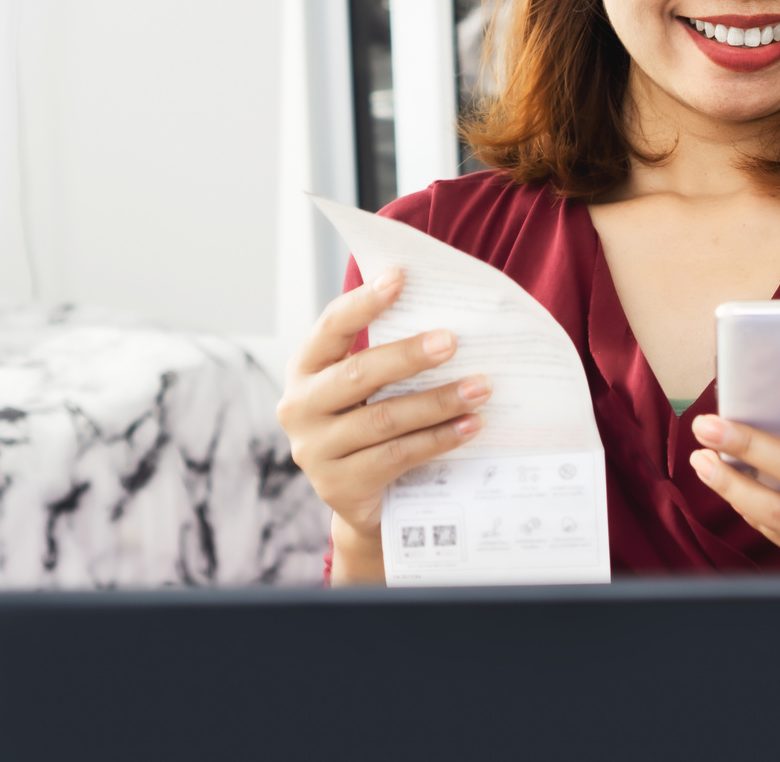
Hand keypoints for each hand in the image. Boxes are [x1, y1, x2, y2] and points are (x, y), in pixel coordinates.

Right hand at [276, 267, 491, 582]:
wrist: (365, 502)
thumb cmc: (374, 423)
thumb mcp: (370, 387)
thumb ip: (390, 356)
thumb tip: (448, 316)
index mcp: (305, 368)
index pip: (331, 326)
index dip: (364, 302)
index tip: (400, 277)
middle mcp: (300, 406)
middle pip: (360, 373)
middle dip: (410, 355)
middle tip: (453, 341)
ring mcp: (315, 449)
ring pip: (384, 418)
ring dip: (438, 401)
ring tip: (479, 388)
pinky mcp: (338, 485)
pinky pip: (398, 455)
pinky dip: (439, 439)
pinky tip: (470, 426)